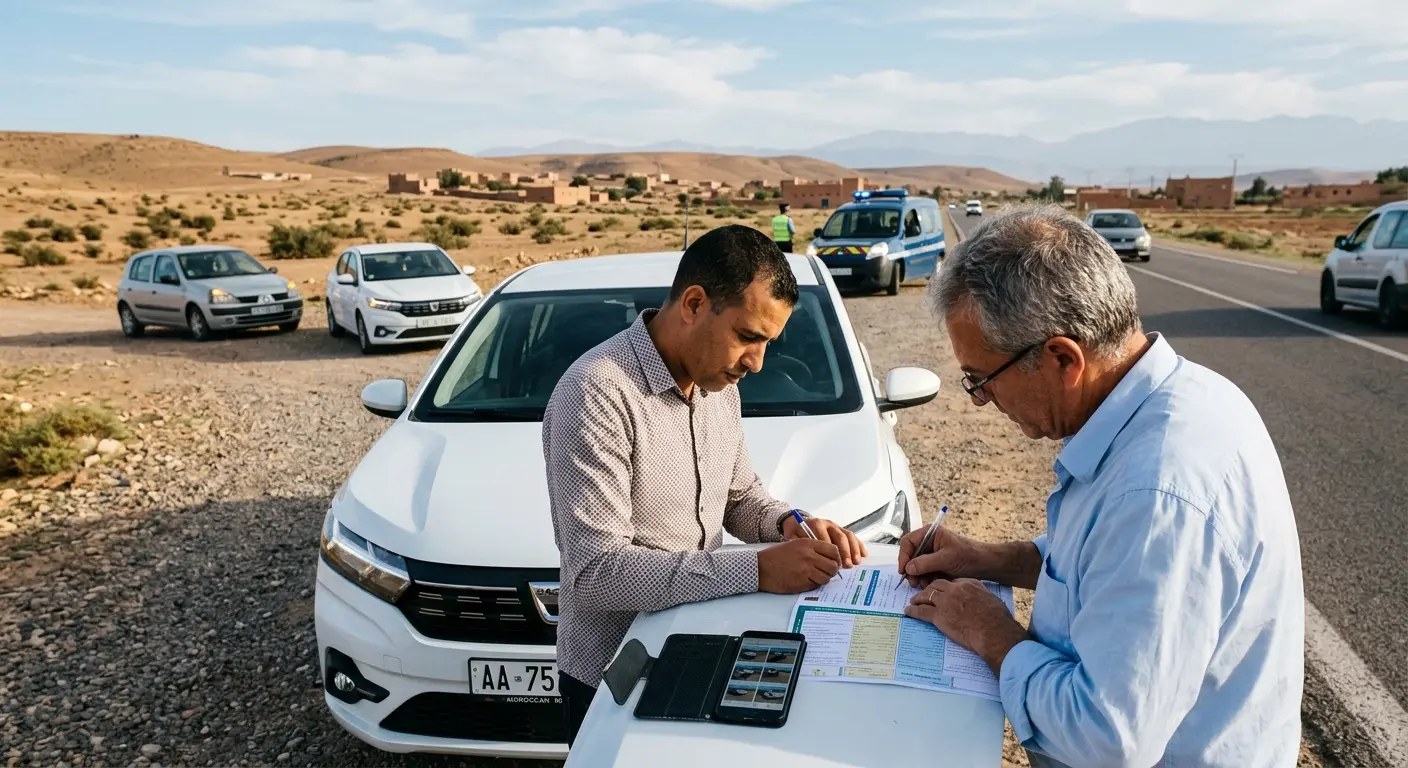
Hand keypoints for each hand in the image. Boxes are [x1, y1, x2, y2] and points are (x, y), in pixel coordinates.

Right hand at [758, 539, 840, 593]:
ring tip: (815, 577)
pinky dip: (814, 584)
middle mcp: (809, 556)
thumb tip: (829, 558)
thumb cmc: (776, 556)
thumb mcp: (795, 544)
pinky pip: (816, 585)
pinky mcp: (801, 582)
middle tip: (826, 572)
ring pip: (827, 577)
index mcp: (808, 544)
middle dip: (832, 570)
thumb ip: (812, 549)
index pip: (833, 550)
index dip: (836, 557)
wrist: (760, 567)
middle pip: (833, 565)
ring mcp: (806, 570)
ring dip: (823, 579)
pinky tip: (805, 581)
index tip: (833, 561)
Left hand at [782, 514, 866, 567]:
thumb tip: (807, 557)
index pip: (825, 537)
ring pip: (848, 536)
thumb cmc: (795, 533)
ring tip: (856, 563)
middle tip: (847, 565)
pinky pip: (853, 537)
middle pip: (839, 536)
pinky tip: (864, 555)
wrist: (797, 523)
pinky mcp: (842, 530)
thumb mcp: (792, 537)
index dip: (829, 551)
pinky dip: (859, 546)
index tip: (831, 563)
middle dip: (845, 551)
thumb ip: (799, 544)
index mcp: (815, 524)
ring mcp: (836, 527)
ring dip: (854, 550)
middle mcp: (828, 524)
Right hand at [897, 524, 981, 587]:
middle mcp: (928, 542)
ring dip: (917, 576)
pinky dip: (924, 579)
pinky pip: (923, 571)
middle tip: (913, 583)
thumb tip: (908, 568)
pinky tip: (928, 585)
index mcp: (929, 534)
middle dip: (911, 569)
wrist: (984, 565)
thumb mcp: (946, 559)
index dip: (903, 556)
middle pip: (910, 555)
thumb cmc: (967, 556)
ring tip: (922, 586)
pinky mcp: (935, 564)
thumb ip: (926, 563)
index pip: (908, 542)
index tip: (903, 571)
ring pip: (916, 565)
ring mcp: (931, 553)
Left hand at [904, 578, 1027, 673]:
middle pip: (936, 585)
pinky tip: (908, 611)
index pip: (951, 581)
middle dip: (928, 588)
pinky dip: (913, 610)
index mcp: (968, 584)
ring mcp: (945, 602)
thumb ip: (980, 595)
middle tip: (923, 593)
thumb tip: (978, 599)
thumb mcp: (990, 599)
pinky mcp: (939, 616)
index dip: (943, 586)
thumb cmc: (997, 619)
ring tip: (914, 601)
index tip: (940, 590)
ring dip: (918, 598)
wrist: (993, 632)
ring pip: (926, 595)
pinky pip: (921, 611)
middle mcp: (954, 589)